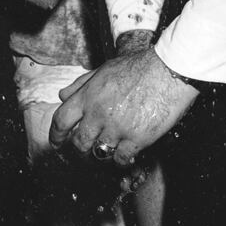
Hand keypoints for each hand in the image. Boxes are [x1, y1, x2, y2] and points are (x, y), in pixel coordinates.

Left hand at [50, 47, 197, 165]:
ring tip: (112, 145)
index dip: (56, 135)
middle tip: (90, 145)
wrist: (169, 70)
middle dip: (82, 146)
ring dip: (103, 151)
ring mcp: (117, 128)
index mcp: (89, 95)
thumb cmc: (139, 66)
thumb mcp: (105, 69)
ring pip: (99, 152)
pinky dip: (121, 158)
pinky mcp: (136, 139)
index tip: (56, 142)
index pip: (61, 120)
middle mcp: (99, 113)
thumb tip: (63, 95)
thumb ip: (82, 84)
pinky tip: (127, 151)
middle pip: (79, 142)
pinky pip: (120, 159)